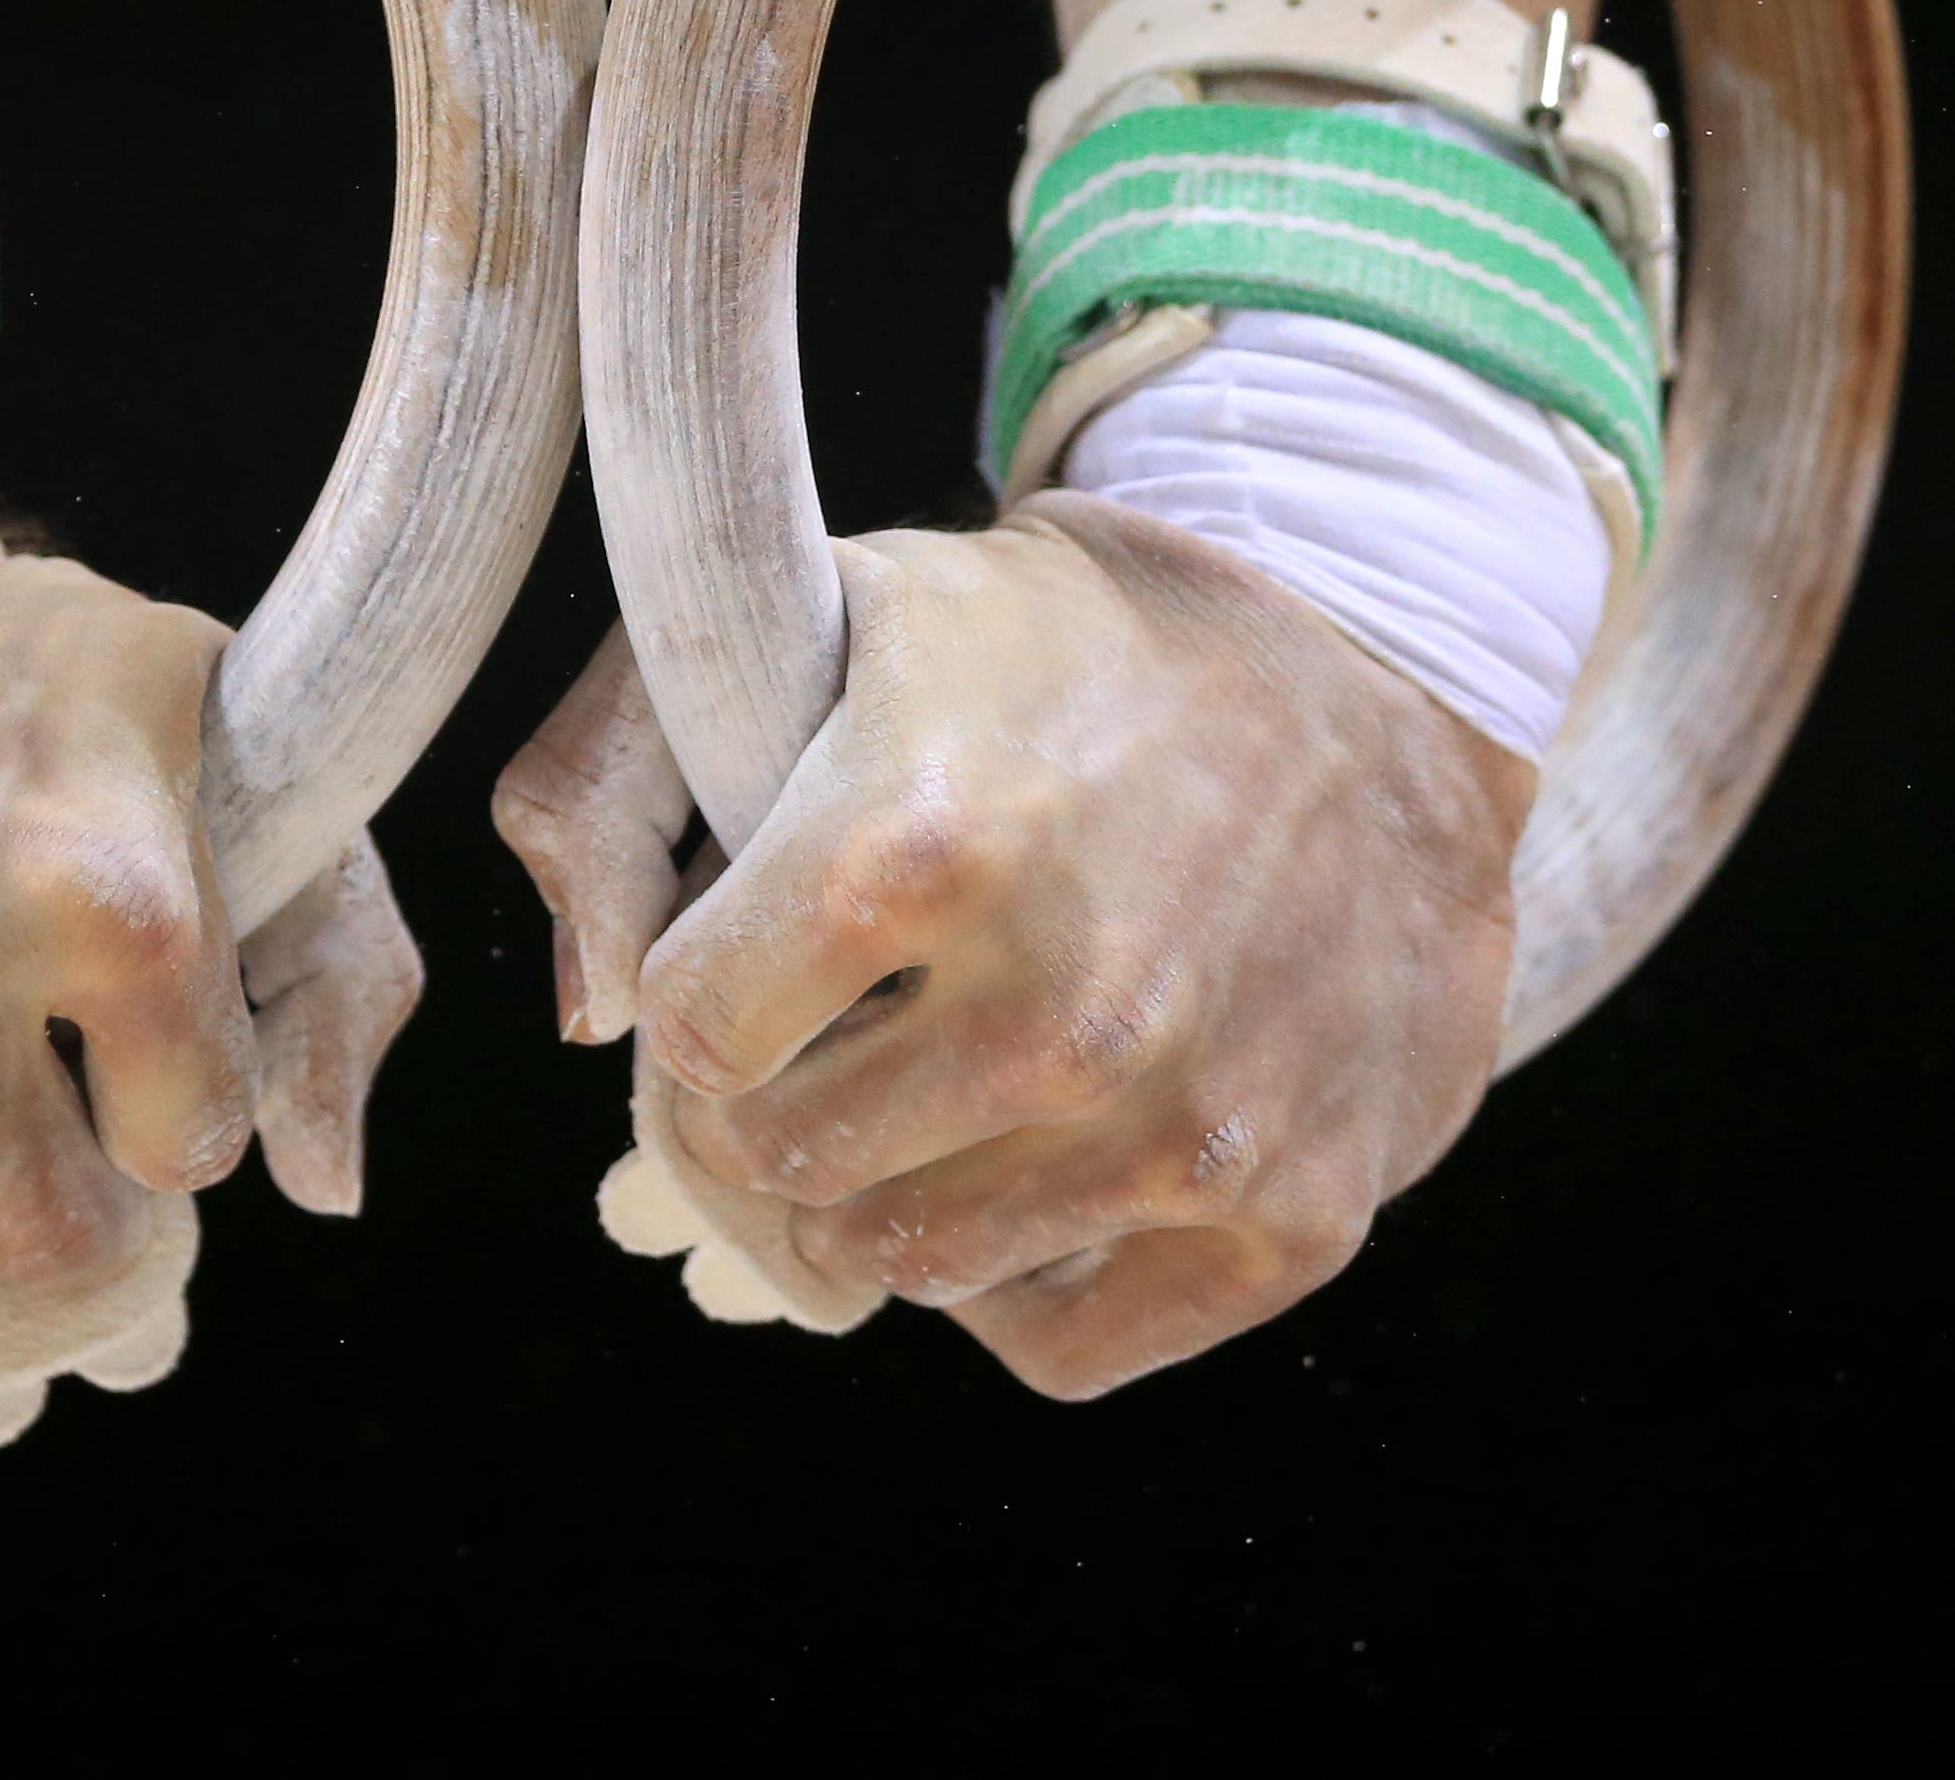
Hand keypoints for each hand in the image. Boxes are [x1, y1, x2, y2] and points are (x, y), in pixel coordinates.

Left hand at [496, 494, 1531, 1398]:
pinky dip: (1017, 1279)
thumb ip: (611, 767)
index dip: (703, 1000)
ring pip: (904, 1268)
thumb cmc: (1051, 644)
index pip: (694, 1036)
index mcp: (914, 847)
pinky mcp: (1292, 1216)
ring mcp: (1182, 1129)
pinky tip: (1034, 1161)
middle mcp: (1057, 1013)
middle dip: (780, 1096)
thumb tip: (583, 1018)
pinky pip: (1054, 1347)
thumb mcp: (820, 608)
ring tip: (943, 1074)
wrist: (1371, 662)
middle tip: (842, 1027)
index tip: (751, 959)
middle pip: (782, 1166)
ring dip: (895, 1184)